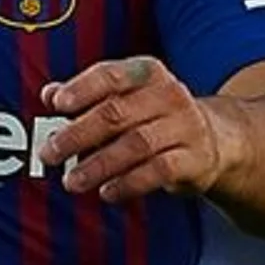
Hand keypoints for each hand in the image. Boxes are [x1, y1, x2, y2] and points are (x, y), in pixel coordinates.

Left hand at [36, 57, 241, 202]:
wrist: (215, 138)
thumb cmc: (153, 114)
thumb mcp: (125, 96)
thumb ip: (86, 94)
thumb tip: (48, 94)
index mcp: (147, 72)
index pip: (111, 75)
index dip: (82, 88)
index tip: (56, 104)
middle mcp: (169, 95)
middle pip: (117, 113)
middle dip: (78, 135)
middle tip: (50, 153)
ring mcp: (186, 126)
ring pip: (135, 145)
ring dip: (98, 165)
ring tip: (71, 181)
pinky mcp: (196, 159)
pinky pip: (158, 172)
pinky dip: (129, 184)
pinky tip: (106, 193)